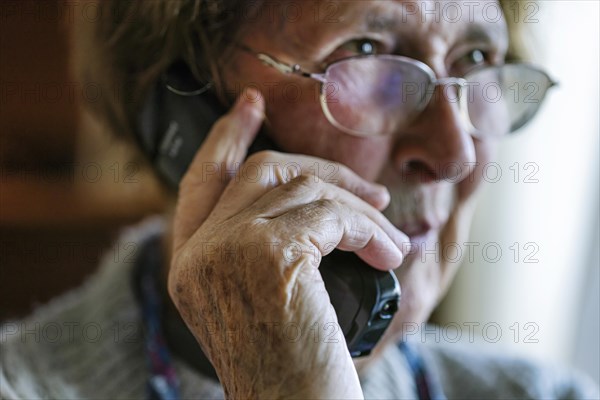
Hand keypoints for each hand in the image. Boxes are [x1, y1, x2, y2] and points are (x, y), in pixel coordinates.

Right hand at [168, 89, 409, 398]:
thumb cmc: (292, 369)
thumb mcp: (262, 303)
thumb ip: (264, 251)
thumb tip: (314, 204)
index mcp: (190, 265)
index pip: (202, 180)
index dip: (226, 137)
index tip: (250, 106)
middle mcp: (198, 252)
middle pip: (260, 172)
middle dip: (321, 170)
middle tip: (369, 188)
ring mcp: (228, 249)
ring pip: (302, 189)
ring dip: (358, 208)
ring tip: (390, 238)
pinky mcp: (269, 254)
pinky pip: (332, 216)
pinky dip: (369, 229)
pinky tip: (389, 253)